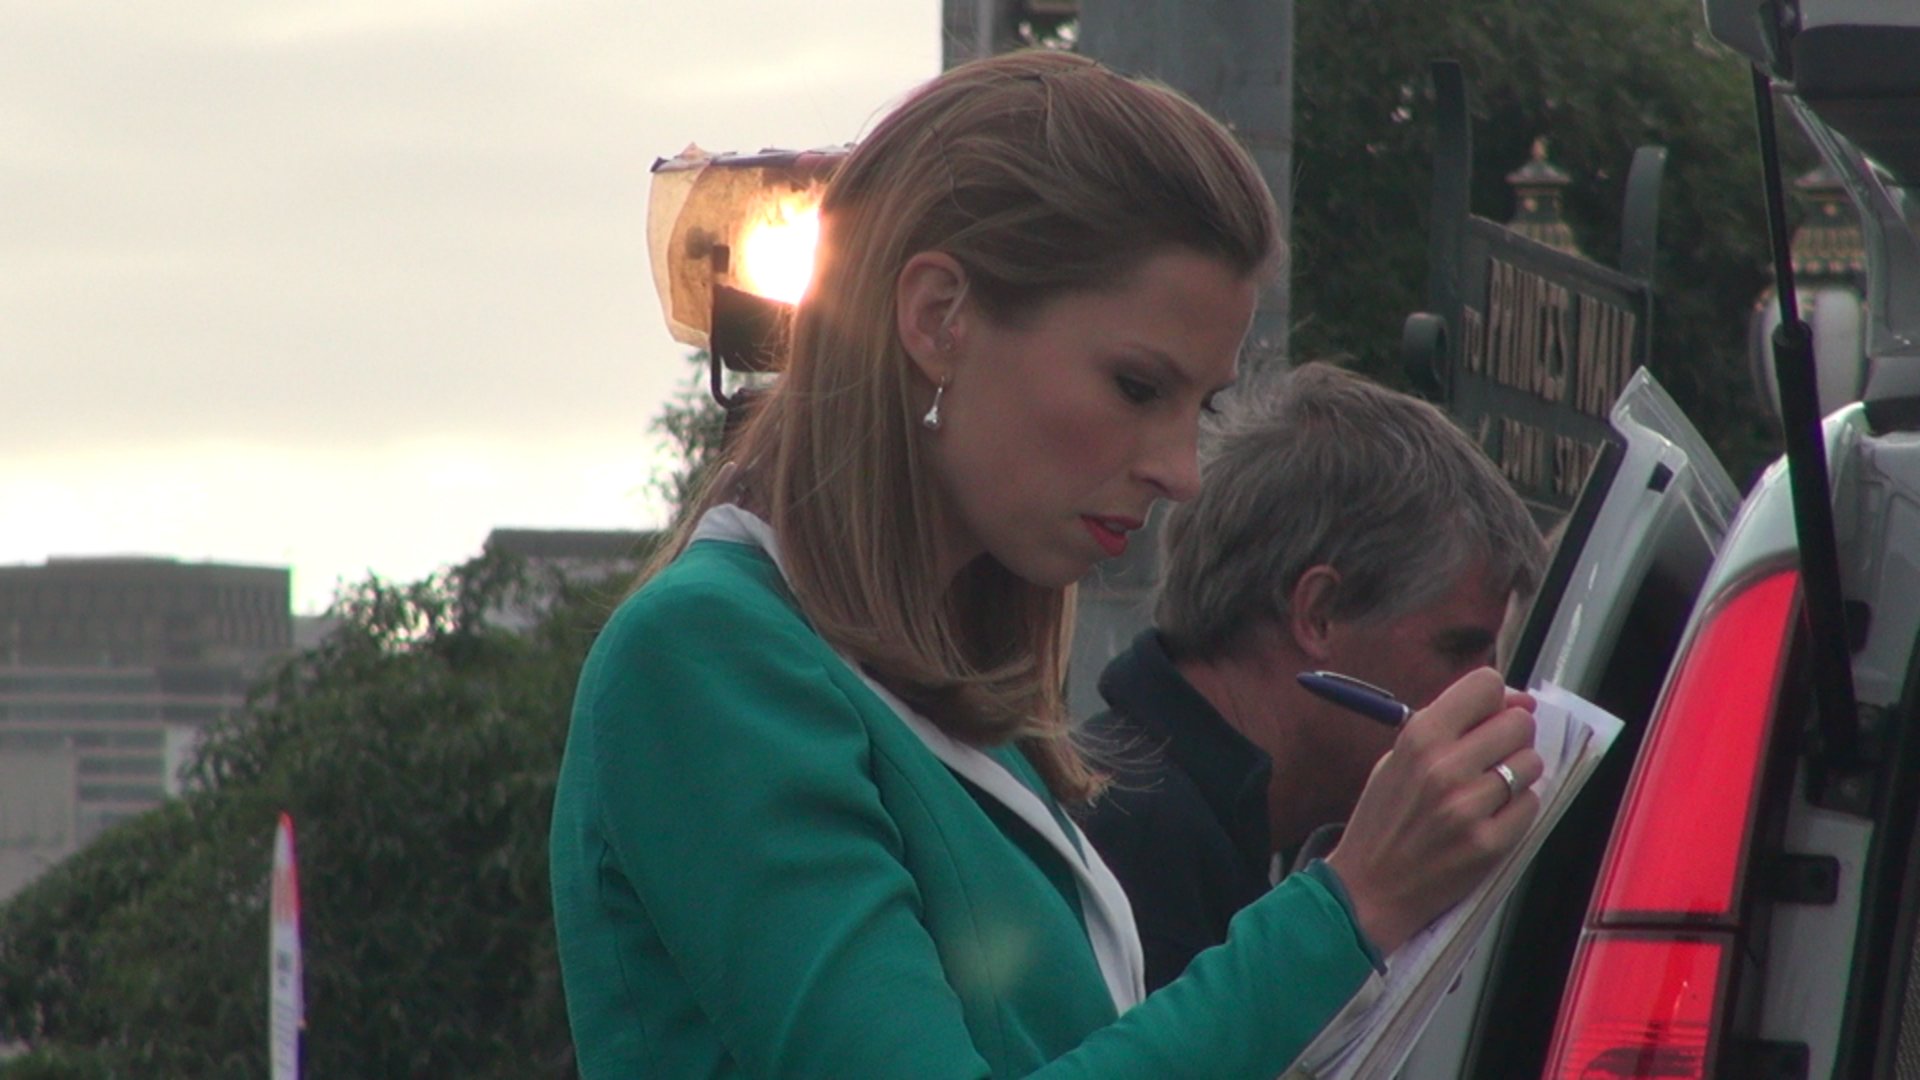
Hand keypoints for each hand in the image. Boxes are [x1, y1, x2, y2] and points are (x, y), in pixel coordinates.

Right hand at [1323, 668, 1541, 953]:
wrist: (1369, 887)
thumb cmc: (1384, 819)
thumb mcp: (1399, 758)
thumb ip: (1451, 726)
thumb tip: (1518, 702)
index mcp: (1419, 737)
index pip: (1487, 684)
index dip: (1496, 698)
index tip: (1491, 714)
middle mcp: (1445, 766)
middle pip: (1519, 721)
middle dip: (1511, 734)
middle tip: (1492, 755)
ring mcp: (1469, 807)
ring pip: (1530, 763)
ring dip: (1517, 773)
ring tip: (1489, 790)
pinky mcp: (1489, 843)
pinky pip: (1530, 805)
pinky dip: (1517, 809)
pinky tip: (1490, 817)